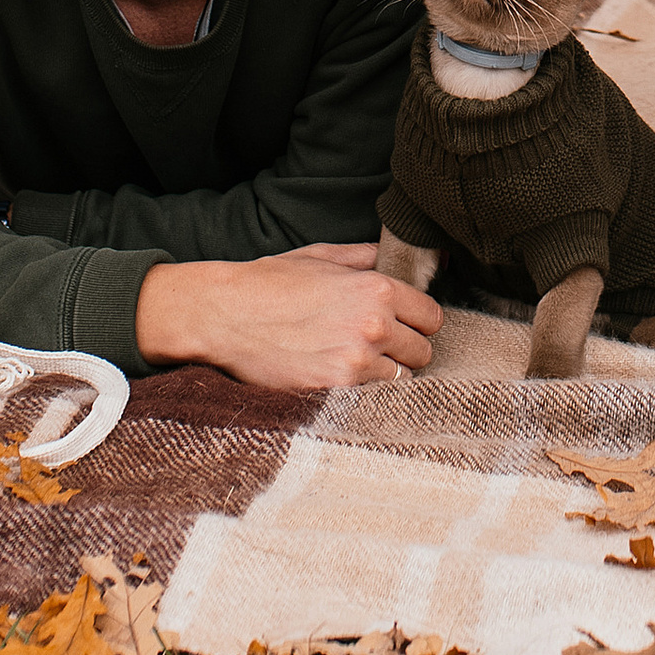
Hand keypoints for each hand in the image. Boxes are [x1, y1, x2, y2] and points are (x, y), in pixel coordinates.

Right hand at [133, 240, 444, 385]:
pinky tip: (340, 378)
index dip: (417, 321)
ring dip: (384, 373)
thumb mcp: (322, 257)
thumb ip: (368, 258)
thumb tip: (401, 255)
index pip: (432, 316)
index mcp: (377, 289)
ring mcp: (356, 362)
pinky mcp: (335, 391)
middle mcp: (374, 325)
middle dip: (404, 348)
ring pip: (401, 378)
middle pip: (423, 351)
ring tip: (353, 362)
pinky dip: (362, 392)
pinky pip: (372, 399)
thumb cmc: (269, 283)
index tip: (402, 324)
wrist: (223, 315)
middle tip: (375, 345)